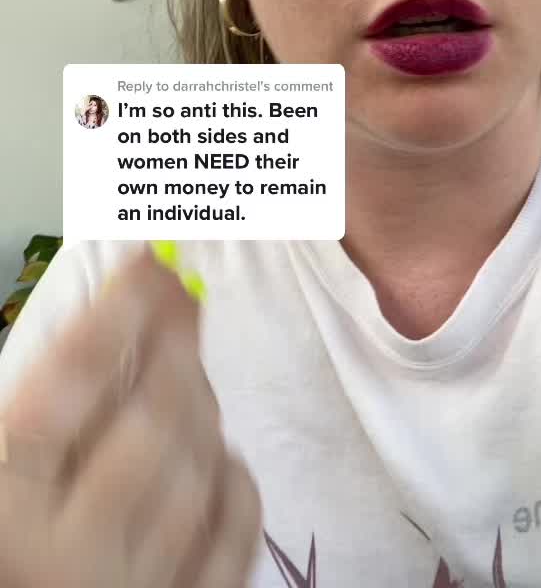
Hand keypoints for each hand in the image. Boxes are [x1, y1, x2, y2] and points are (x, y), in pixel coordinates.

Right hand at [0, 246, 262, 587]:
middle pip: (148, 426)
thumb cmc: (16, 534)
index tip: (147, 264)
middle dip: (174, 347)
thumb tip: (114, 305)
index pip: (66, 391)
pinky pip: (234, 536)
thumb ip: (43, 401)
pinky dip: (236, 483)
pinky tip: (221, 453)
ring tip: (189, 369)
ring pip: (197, 473)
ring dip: (203, 406)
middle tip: (185, 296)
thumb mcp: (4, 468)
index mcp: (7, 508)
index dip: (113, 316)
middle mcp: (70, 557)